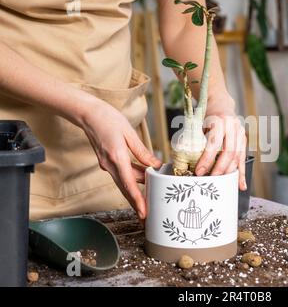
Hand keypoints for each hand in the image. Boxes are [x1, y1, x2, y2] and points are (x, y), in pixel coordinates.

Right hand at [80, 100, 161, 219]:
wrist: (87, 113)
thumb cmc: (108, 118)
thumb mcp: (129, 133)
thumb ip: (142, 152)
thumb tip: (156, 165)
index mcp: (116, 157)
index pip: (129, 184)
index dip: (137, 200)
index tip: (143, 212)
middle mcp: (109, 164)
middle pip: (126, 189)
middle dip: (136, 203)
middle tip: (146, 217)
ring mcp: (106, 164)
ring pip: (124, 182)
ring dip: (136, 191)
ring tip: (149, 200)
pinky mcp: (107, 161)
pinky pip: (122, 173)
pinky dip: (132, 178)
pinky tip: (144, 178)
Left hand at [195, 95, 246, 190]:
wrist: (220, 103)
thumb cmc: (205, 115)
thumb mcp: (198, 122)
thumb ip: (195, 138)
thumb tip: (185, 162)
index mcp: (220, 120)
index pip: (214, 143)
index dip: (207, 159)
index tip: (198, 171)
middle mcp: (233, 126)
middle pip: (229, 152)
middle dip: (219, 169)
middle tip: (210, 179)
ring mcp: (241, 133)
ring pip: (238, 157)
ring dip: (229, 172)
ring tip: (221, 184)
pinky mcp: (244, 140)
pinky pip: (243, 158)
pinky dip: (241, 173)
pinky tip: (241, 185)